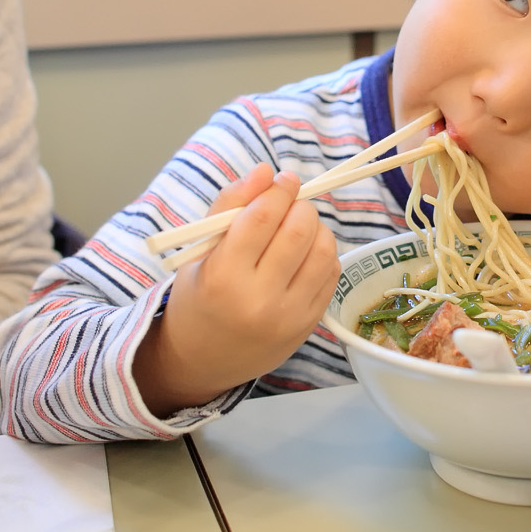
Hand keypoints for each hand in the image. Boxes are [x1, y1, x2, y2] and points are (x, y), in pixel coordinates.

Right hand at [134, 164, 339, 416]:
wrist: (203, 361)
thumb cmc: (199, 296)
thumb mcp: (200, 250)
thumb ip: (230, 204)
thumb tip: (265, 170)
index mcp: (222, 276)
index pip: (262, 217)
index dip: (278, 190)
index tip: (282, 180)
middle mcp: (258, 299)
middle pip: (299, 230)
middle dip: (299, 205)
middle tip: (290, 202)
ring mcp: (289, 315)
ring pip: (324, 250)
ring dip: (317, 227)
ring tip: (298, 226)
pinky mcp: (309, 324)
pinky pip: (332, 273)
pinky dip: (324, 253)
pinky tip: (305, 253)